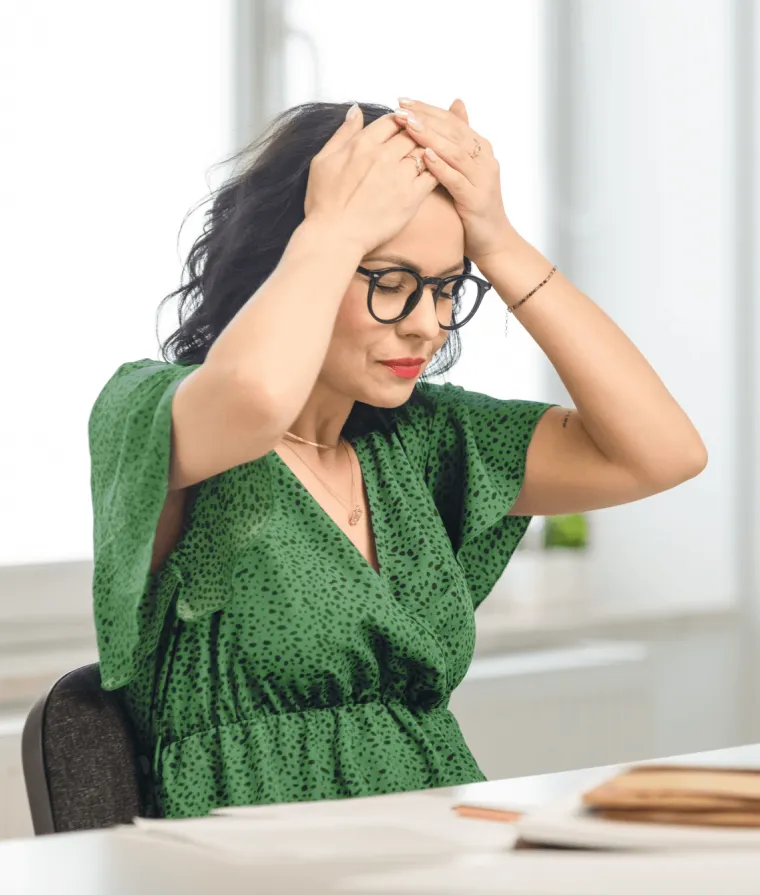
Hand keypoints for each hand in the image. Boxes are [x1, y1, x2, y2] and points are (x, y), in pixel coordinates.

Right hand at [303, 104, 437, 256]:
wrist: (334, 236)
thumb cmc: (324, 203)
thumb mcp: (323, 160)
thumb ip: (343, 133)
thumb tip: (356, 110)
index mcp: (362, 144)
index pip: (391, 121)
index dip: (399, 122)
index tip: (401, 129)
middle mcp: (383, 156)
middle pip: (411, 133)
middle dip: (415, 134)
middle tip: (416, 142)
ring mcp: (399, 177)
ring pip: (424, 151)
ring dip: (427, 151)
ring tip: (427, 156)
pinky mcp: (411, 198)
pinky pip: (433, 175)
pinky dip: (436, 169)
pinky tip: (436, 172)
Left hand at [393, 98, 518, 265]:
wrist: (493, 241)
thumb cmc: (473, 205)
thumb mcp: (463, 169)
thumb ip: (457, 140)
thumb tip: (456, 103)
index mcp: (480, 148)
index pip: (451, 121)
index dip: (427, 109)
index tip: (402, 100)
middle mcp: (484, 159)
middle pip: (453, 131)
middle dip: (425, 118)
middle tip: (401, 108)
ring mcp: (482, 178)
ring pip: (455, 151)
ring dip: (430, 137)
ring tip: (409, 125)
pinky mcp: (476, 199)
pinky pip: (457, 179)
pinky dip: (441, 166)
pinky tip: (425, 156)